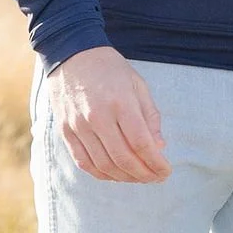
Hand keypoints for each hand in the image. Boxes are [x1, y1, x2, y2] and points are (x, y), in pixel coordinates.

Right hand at [46, 46, 169, 181]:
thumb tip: (159, 147)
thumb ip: (150, 116)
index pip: (141, 143)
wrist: (71, 54)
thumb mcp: (138, 85)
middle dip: (144, 175)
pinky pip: (84, 162)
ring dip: (125, 177)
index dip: (156, 163)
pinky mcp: (66, 131)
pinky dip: (102, 174)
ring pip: (104, 165)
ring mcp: (79, 125)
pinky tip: (116, 174)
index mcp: (120, 102)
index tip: (166, 171)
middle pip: (123, 158)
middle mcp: (98, 116)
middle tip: (156, 178)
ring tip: (139, 177)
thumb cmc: (110, 69)